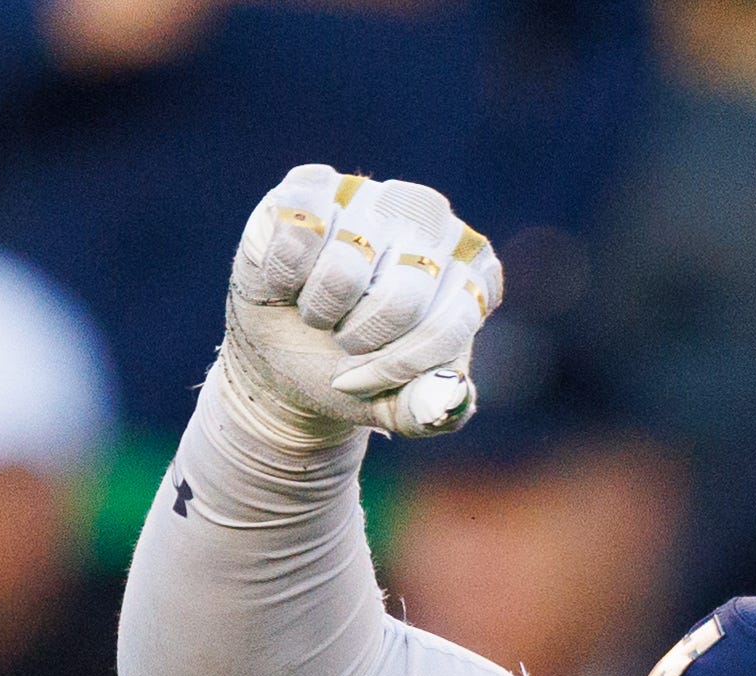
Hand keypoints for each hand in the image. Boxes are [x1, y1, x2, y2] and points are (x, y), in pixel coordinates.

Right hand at [223, 165, 501, 444]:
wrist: (285, 357)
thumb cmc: (356, 371)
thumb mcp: (397, 406)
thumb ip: (434, 411)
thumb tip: (449, 398)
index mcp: (472, 273)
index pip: (448, 327)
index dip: (398, 368)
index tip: (368, 381)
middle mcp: (432, 220)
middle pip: (401, 299)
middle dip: (362, 340)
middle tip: (344, 343)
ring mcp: (374, 193)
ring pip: (346, 267)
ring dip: (320, 310)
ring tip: (319, 311)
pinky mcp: (312, 184)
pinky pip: (297, 233)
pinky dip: (283, 276)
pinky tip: (287, 281)